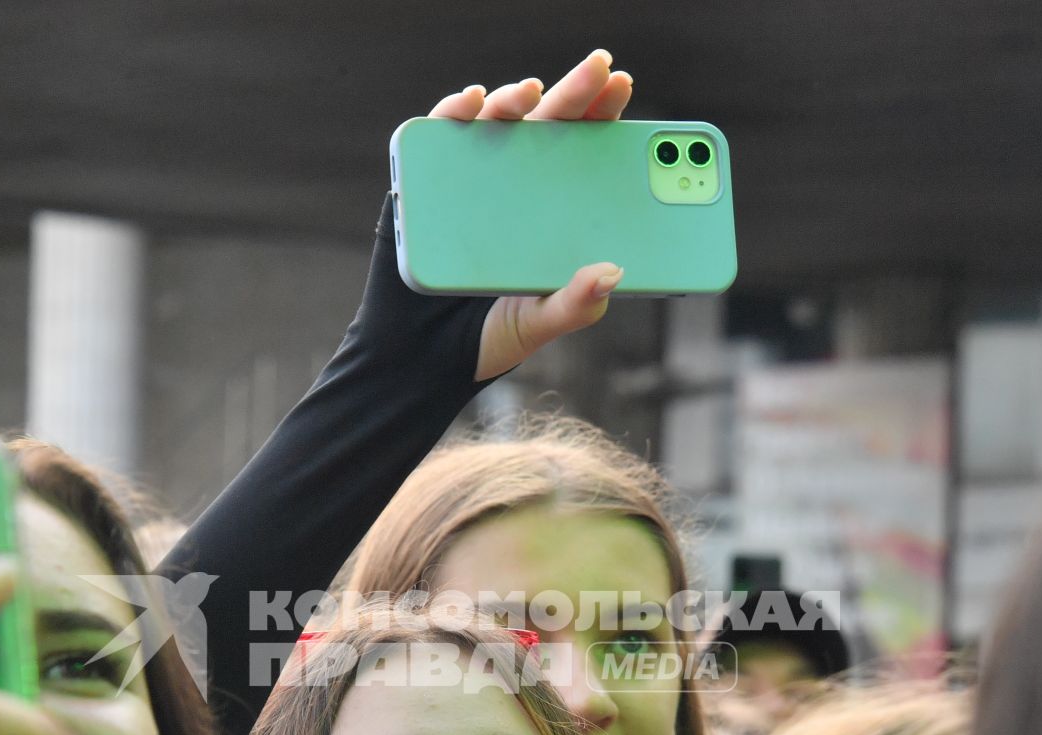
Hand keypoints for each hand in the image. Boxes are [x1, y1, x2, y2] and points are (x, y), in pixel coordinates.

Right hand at [428, 49, 634, 379]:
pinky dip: (452, 115)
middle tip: (598, 68)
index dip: (602, 117)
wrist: (419, 359)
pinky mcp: (426, 187)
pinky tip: (473, 102)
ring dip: (513, 100)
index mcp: (551, 212)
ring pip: (496, 125)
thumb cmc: (486, 338)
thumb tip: (612, 272)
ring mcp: (470, 182)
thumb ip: (577, 305)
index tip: (622, 87)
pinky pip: (439, 141)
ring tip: (531, 92)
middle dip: (574, 91)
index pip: (583, 152)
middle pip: (548, 126)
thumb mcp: (541, 324)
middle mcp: (514, 188)